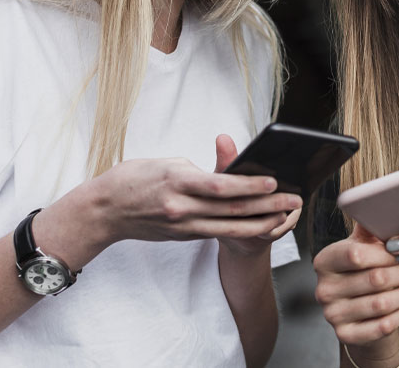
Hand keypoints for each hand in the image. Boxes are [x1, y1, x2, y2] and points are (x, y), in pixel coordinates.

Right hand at [78, 136, 301, 247]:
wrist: (105, 212)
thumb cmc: (132, 179)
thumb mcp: (164, 162)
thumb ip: (196, 169)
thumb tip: (224, 175)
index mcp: (176, 181)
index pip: (219, 185)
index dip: (249, 185)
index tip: (273, 181)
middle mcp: (181, 206)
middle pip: (231, 209)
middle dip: (266, 206)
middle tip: (294, 200)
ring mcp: (183, 225)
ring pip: (229, 227)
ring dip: (261, 223)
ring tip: (286, 216)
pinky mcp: (184, 235)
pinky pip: (218, 232)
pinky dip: (241, 228)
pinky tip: (260, 224)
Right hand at [313, 223, 398, 350]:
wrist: (358, 314)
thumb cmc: (364, 272)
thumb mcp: (362, 246)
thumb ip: (370, 225)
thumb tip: (384, 199)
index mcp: (324, 261)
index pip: (357, 254)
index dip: (385, 254)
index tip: (398, 252)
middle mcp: (323, 289)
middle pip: (375, 279)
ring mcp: (332, 315)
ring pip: (382, 303)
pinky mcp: (345, 335)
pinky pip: (382, 326)